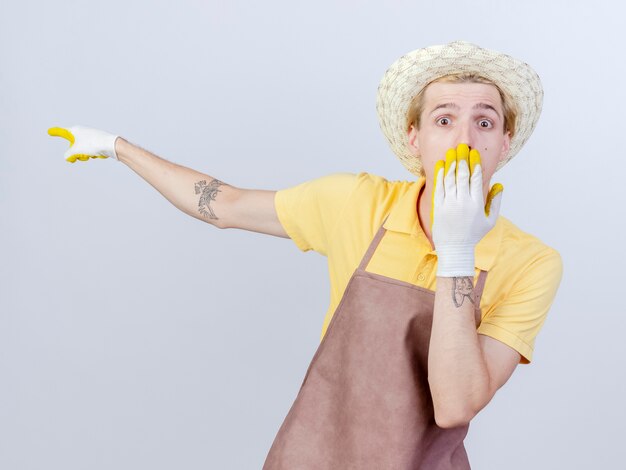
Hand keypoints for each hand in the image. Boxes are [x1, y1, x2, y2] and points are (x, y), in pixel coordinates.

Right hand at [48, 125, 118, 162]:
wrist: (110, 145)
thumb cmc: (92, 144)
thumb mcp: (76, 150)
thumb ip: (68, 155)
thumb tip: (68, 158)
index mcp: (75, 130)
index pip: (62, 132)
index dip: (55, 132)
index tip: (49, 131)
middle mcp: (82, 132)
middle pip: (72, 145)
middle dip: (75, 153)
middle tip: (76, 157)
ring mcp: (89, 138)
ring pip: (81, 150)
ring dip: (84, 155)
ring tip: (90, 154)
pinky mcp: (96, 143)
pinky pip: (89, 151)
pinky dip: (91, 154)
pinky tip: (97, 153)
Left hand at [431, 144, 502, 276]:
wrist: (454, 248)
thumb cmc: (473, 234)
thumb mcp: (490, 220)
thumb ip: (496, 202)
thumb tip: (499, 184)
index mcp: (476, 204)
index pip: (476, 179)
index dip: (475, 164)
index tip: (474, 152)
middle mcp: (463, 203)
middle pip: (462, 176)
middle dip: (463, 159)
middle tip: (462, 146)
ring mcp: (449, 205)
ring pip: (450, 180)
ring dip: (451, 164)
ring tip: (452, 152)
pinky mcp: (438, 207)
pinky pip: (439, 188)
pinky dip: (440, 175)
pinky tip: (442, 165)